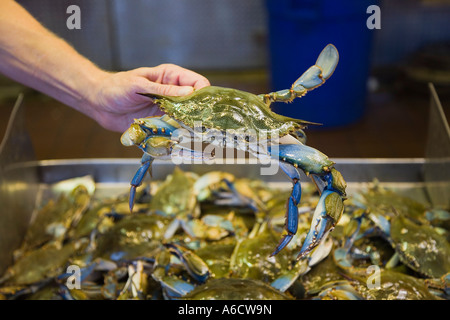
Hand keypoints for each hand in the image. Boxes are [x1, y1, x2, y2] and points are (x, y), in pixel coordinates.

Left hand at [88, 64, 209, 131]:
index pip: (196, 82)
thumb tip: (189, 93)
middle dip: (199, 113)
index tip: (203, 107)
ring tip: (192, 136)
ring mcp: (167, 108)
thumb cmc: (116, 88)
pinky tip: (179, 140)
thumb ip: (164, 90)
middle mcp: (172, 92)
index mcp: (170, 76)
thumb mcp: (139, 86)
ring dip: (189, 126)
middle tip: (200, 125)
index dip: (203, 94)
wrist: (99, 103)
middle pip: (195, 102)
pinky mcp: (161, 122)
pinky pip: (174, 128)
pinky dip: (178, 134)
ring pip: (187, 117)